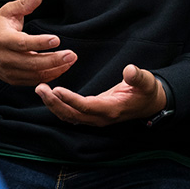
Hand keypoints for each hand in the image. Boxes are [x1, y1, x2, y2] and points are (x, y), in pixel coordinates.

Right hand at [0, 0, 76, 85]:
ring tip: (70, 60)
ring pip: (35, 74)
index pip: (23, 43)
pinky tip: (60, 68)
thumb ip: (25, 3)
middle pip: (32, 63)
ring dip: (55, 69)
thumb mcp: (8, 11)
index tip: (56, 39)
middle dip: (54, 60)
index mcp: (3, 39)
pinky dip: (48, 77)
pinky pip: (33, 81)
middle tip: (71, 54)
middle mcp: (5, 58)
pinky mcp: (13, 80)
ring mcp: (8, 71)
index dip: (40, 43)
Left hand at [35, 64, 166, 126]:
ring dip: (53, 105)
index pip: (86, 107)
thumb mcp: (147, 82)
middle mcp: (100, 117)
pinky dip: (58, 106)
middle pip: (72, 115)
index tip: (56, 89)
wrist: (150, 103)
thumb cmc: (147, 91)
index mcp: (111, 109)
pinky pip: (71, 114)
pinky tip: (49, 95)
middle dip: (54, 103)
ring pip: (69, 116)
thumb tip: (129, 70)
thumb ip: (138, 77)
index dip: (70, 100)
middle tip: (40, 88)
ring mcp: (95, 118)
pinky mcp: (91, 115)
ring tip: (40, 90)